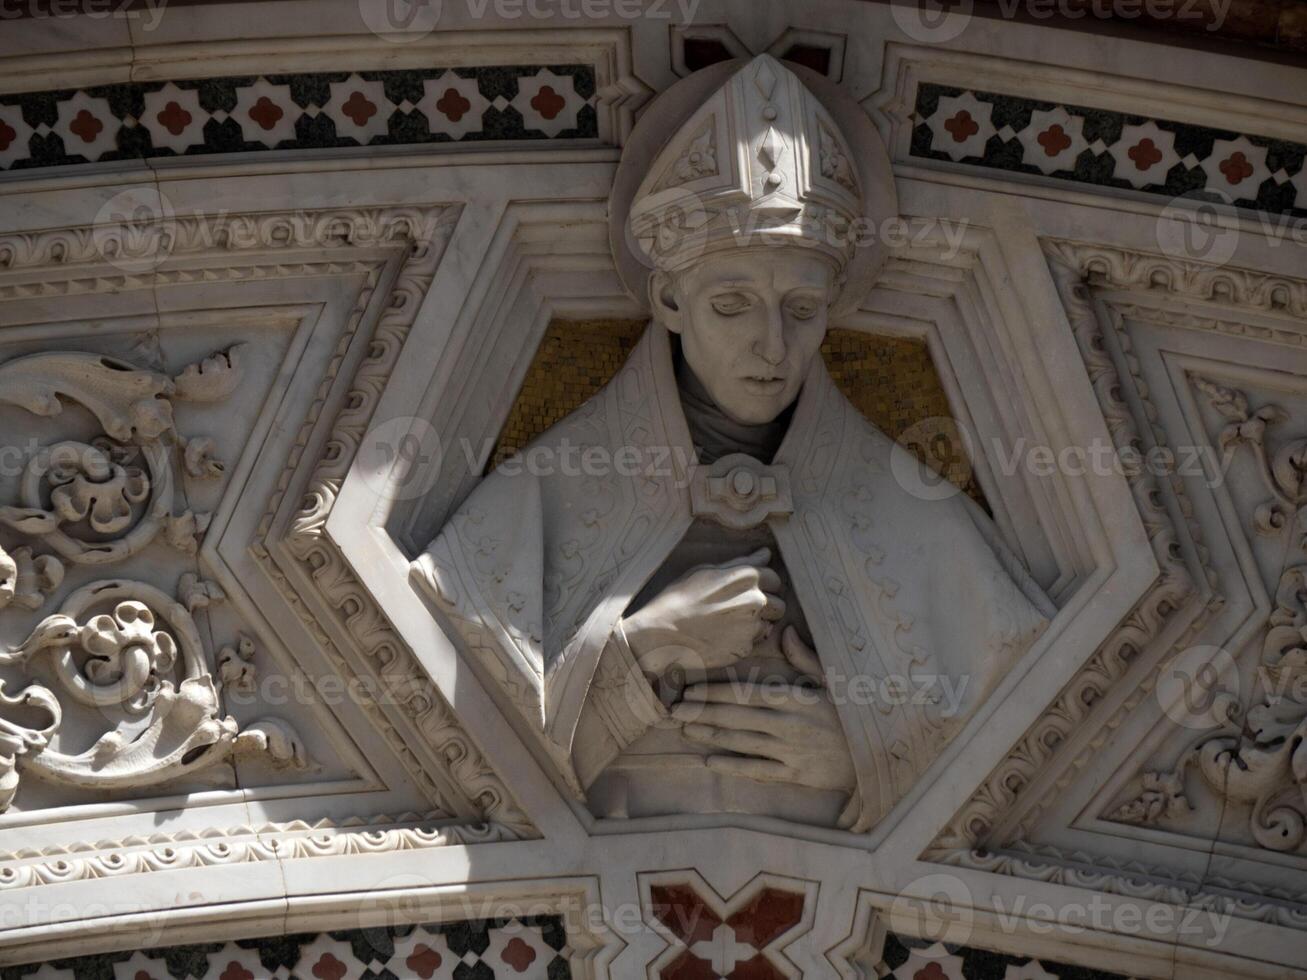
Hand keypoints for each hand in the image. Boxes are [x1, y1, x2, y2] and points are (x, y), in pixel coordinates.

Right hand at [621, 547, 784, 677]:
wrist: (661, 633)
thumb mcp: (706, 570)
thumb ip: (741, 563)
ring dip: (757, 624)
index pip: (775, 578)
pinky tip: (722, 636)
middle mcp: (755, 601)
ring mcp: (752, 627)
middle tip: (739, 609)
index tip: (746, 590)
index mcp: (746, 577)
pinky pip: (755, 643)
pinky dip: (744, 640)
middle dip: (766, 606)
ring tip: (729, 623)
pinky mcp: (745, 649)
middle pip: (779, 604)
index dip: (763, 584)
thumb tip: (766, 554)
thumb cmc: (679, 597)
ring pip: (769, 625)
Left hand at [671, 627, 855, 793]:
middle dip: (702, 711)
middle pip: (735, 716)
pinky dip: (731, 766)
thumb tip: (785, 631)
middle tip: (674, 708)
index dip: (715, 690)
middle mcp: (786, 725)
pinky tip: (709, 762)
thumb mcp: (833, 680)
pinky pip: (756, 771)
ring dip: (710, 734)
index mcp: (794, 699)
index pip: (745, 692)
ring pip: (740, 742)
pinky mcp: (793, 775)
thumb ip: (805, 657)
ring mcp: (788, 752)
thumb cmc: (852, 713)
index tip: (691, 687)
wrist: (876, 755)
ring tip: (684, 728)